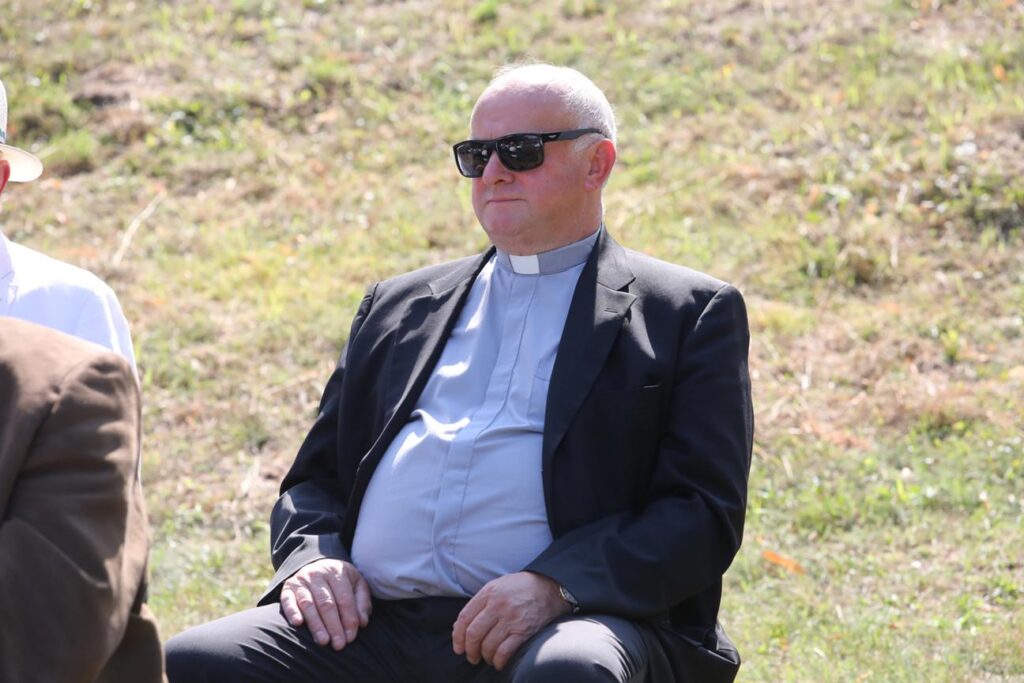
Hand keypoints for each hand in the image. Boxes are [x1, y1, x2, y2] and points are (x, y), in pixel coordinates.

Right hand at [280, 558, 371, 649]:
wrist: (320, 567)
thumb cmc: (341, 582)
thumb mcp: (357, 585)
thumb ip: (362, 602)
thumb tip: (362, 622)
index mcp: (337, 571)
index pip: (344, 599)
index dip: (348, 619)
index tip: (351, 637)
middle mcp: (318, 573)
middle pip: (326, 603)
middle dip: (333, 626)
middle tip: (338, 644)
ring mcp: (301, 580)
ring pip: (308, 604)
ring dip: (316, 624)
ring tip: (323, 641)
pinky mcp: (288, 587)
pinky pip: (288, 600)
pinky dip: (292, 611)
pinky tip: (298, 623)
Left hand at [452, 571, 571, 670]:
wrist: (550, 587)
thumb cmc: (521, 587)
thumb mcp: (497, 586)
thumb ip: (479, 603)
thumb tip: (460, 626)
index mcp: (489, 593)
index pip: (465, 618)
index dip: (458, 636)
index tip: (458, 647)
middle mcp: (498, 606)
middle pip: (474, 634)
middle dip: (469, 650)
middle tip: (471, 656)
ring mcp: (511, 619)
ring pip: (488, 646)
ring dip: (484, 657)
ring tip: (486, 658)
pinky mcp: (524, 632)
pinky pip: (504, 652)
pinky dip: (498, 661)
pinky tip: (498, 662)